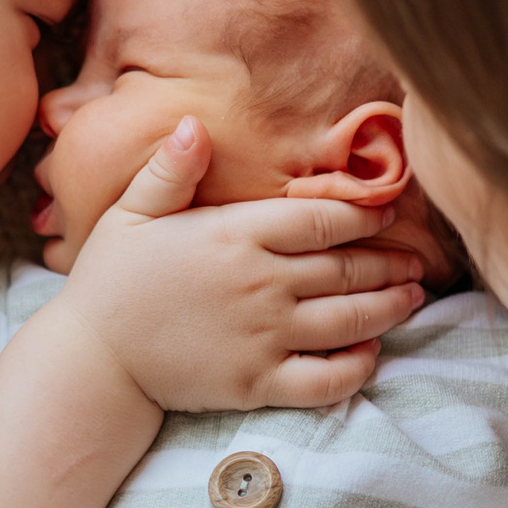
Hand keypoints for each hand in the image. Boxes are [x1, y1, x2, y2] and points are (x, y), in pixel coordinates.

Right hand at [52, 117, 427, 411]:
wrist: (92, 360)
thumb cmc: (111, 281)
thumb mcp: (130, 212)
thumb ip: (169, 170)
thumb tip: (192, 124)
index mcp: (235, 234)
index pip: (322, 218)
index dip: (364, 213)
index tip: (387, 212)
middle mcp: (260, 283)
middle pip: (347, 268)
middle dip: (389, 263)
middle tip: (415, 260)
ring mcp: (263, 336)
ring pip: (349, 320)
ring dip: (390, 308)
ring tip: (413, 298)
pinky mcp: (258, 383)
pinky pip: (326, 379)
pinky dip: (358, 368)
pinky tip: (371, 354)